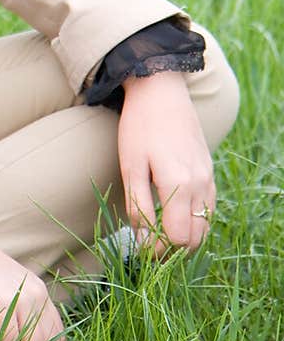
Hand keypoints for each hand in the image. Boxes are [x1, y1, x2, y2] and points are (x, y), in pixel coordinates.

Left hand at [118, 70, 215, 256]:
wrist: (160, 90)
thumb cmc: (140, 126)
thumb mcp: (130, 166)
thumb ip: (138, 206)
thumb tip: (144, 240)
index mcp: (179, 184)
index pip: (177, 238)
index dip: (159, 250)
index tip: (141, 249)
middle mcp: (200, 184)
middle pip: (195, 237)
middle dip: (173, 249)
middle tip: (149, 246)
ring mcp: (208, 177)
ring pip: (205, 224)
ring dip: (185, 236)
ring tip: (159, 233)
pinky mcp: (209, 170)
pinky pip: (208, 207)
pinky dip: (195, 219)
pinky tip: (175, 214)